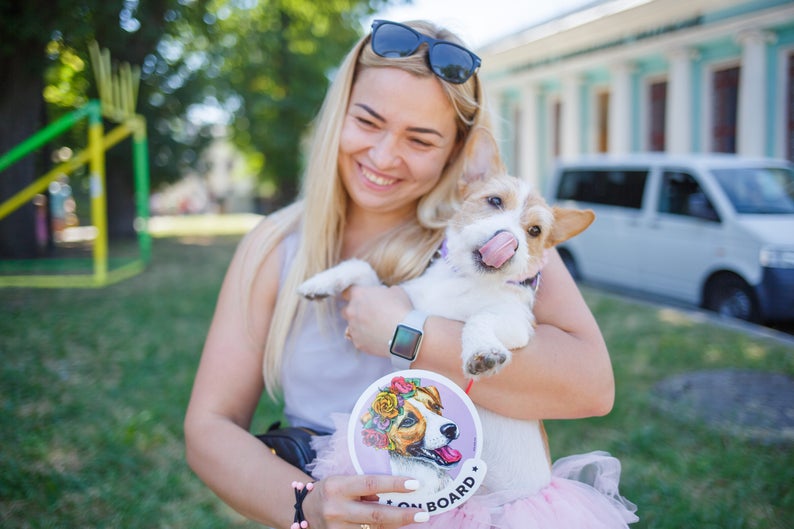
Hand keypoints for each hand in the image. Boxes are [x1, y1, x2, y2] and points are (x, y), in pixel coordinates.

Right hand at [303, 475, 427, 528]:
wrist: (304, 510)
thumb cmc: (331, 491)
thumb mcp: (343, 481)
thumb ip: (364, 487)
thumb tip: (392, 495)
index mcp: (337, 487)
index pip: (371, 484)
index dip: (394, 485)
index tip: (415, 484)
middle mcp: (336, 510)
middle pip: (376, 515)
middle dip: (402, 516)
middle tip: (423, 514)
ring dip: (395, 527)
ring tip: (413, 520)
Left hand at [341, 285, 411, 356]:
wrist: (404, 335)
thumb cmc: (401, 309)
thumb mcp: (396, 291)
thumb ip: (384, 292)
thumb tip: (384, 295)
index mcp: (359, 295)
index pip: (347, 292)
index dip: (354, 295)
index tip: (361, 298)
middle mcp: (352, 311)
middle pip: (346, 310)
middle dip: (354, 312)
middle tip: (368, 314)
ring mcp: (353, 328)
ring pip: (352, 326)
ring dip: (360, 326)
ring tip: (375, 329)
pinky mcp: (357, 343)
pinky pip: (358, 340)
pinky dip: (365, 339)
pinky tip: (377, 339)